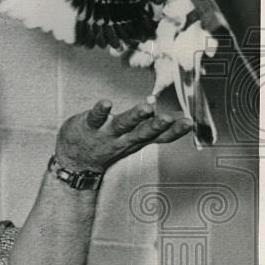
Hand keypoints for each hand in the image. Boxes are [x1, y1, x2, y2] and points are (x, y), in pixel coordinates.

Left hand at [55, 100, 192, 173]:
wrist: (75, 162)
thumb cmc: (107, 146)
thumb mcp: (132, 140)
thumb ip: (148, 127)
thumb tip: (167, 111)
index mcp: (137, 140)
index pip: (159, 137)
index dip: (174, 131)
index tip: (189, 123)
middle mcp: (124, 138)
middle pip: (143, 132)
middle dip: (156, 125)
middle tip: (168, 118)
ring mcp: (106, 133)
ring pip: (123, 125)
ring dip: (134, 116)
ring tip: (146, 107)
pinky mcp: (89, 125)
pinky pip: (95, 117)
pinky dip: (101, 110)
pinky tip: (106, 102)